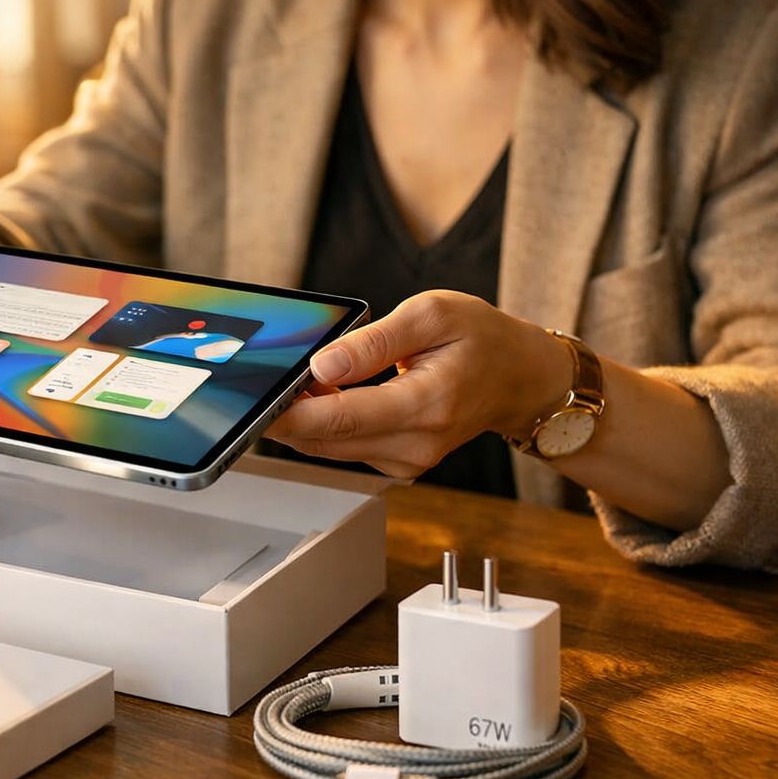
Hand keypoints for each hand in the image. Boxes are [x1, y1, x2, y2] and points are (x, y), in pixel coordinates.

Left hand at [265, 291, 571, 478]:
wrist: (520, 377)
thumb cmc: (480, 338)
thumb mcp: (431, 315)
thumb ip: (373, 341)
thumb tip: (323, 363)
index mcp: (426, 404)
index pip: (341, 418)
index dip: (290, 413)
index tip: (257, 401)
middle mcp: (416, 444)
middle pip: (327, 439)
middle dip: (287, 414)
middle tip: (260, 383)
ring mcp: (408, 460)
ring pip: (330, 448)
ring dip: (304, 419)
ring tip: (294, 382)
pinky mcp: (399, 463)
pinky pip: (345, 448)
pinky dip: (326, 424)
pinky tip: (323, 396)